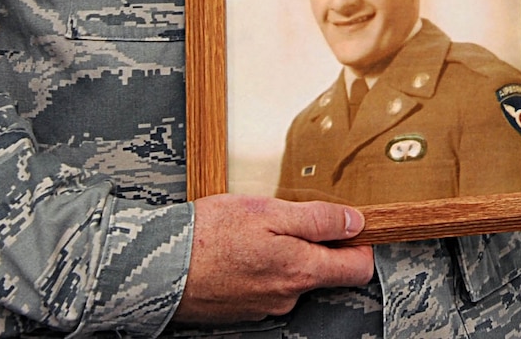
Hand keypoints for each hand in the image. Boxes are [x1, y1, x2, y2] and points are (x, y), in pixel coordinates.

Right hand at [174, 196, 372, 322]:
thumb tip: (355, 223)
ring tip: (256, 232)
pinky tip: (240, 249)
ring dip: (284, 253)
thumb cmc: (210, 236)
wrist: (159, 267)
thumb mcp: (269, 211)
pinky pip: (267, 285)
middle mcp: (287, 297)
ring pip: (293, 277)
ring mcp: (265, 306)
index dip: (361, 244)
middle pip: (325, 271)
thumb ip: (318, 220)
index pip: (358, 269)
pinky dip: (261, 266)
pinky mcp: (244, 309)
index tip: (351, 225)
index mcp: (300, 272)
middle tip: (288, 218)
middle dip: (316, 244)